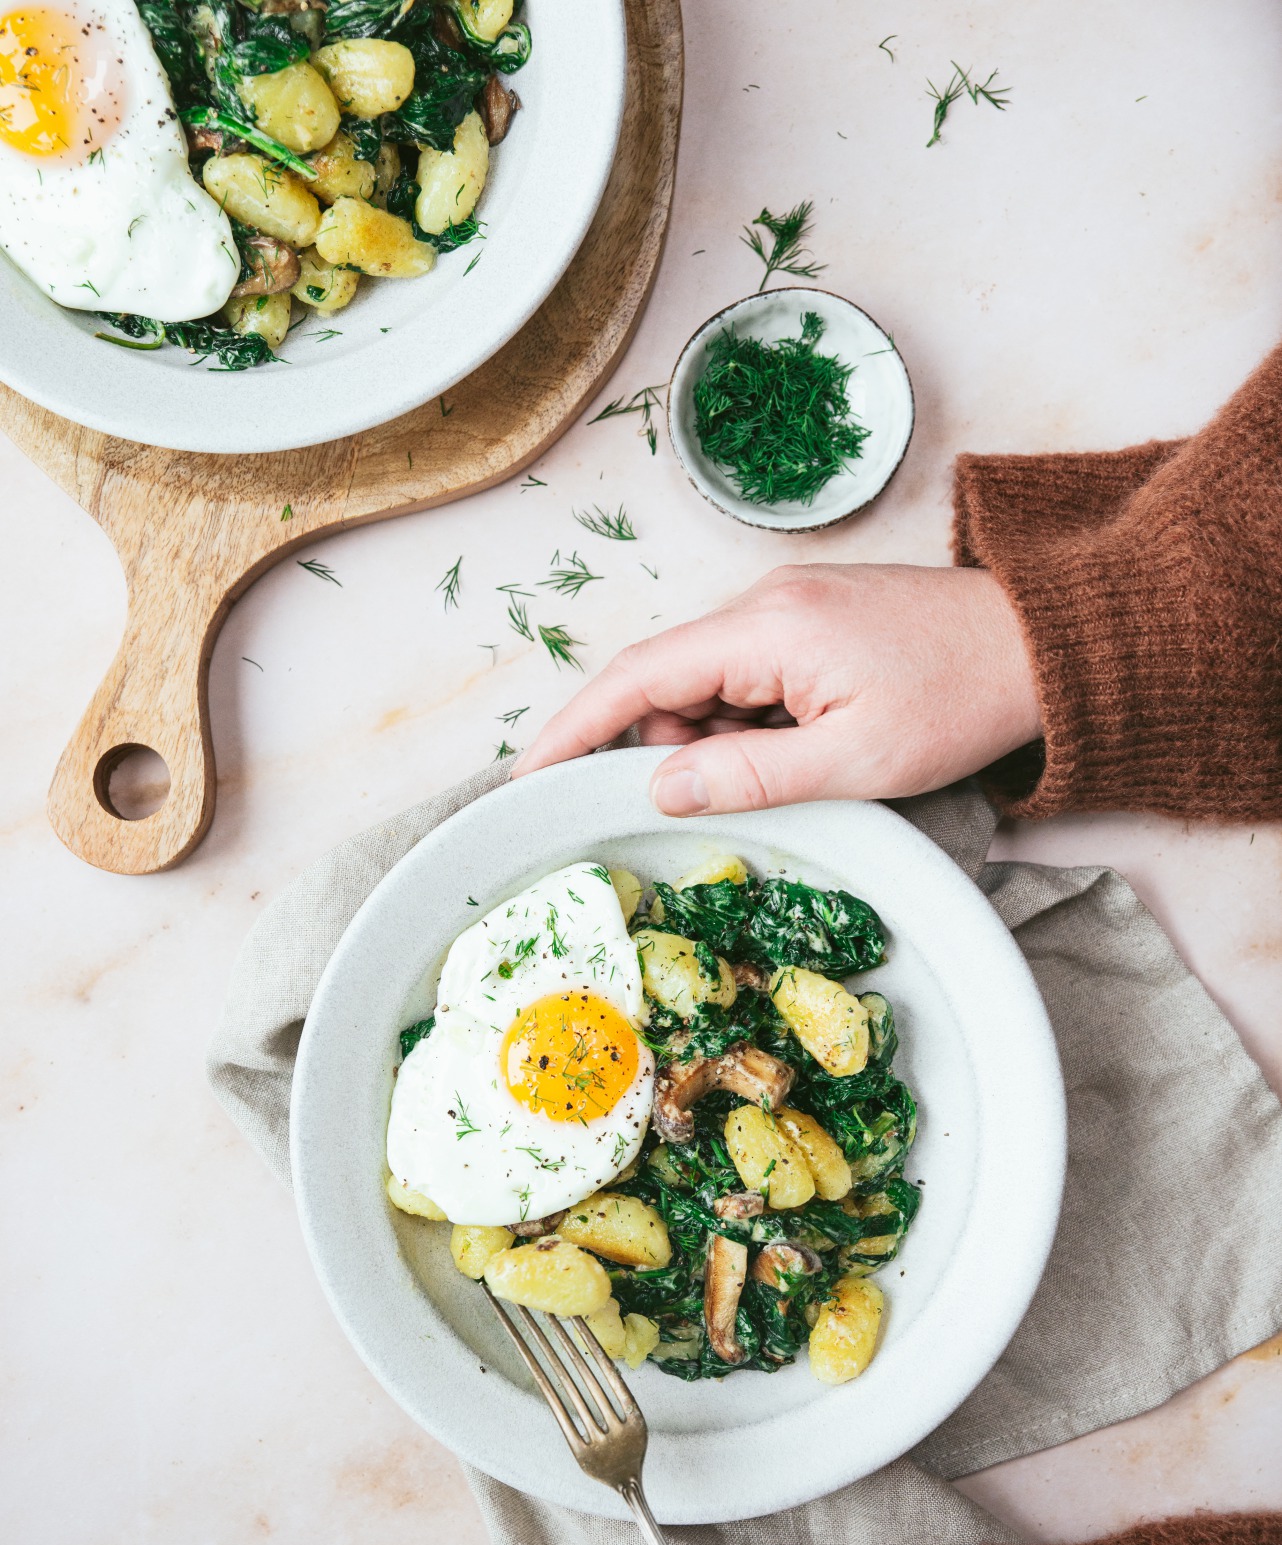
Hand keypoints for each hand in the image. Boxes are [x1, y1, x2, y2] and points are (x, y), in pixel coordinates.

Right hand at [515, 564, 1039, 814]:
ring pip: (706, 689)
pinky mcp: (810, 628)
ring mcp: (786, 614)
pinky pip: (746, 684)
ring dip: (713, 748)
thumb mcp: (855, 759)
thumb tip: (659, 788)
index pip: (637, 677)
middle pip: (665, 685)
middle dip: (658, 753)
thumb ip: (750, 776)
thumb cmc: (963, 700)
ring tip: (778, 785)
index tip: (529, 778)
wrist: (1046, 645)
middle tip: (687, 814)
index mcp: (766, 629)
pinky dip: (747, 732)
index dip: (574, 729)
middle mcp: (763, 608)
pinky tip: (794, 761)